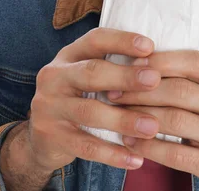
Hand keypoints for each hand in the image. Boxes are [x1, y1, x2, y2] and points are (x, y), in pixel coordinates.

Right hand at [26, 28, 163, 171]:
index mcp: (69, 56)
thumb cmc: (80, 98)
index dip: (121, 41)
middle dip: (125, 76)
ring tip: (152, 127)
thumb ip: (115, 69)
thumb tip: (157, 67)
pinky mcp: (50, 136)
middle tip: (154, 80)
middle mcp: (54, 76)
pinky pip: (85, 146)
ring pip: (90, 112)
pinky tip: (136, 158)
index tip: (149, 46)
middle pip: (91, 72)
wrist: (41, 137)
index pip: (95, 40)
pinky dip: (112, 154)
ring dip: (124, 120)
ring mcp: (48, 107)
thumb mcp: (90, 77)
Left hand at [109, 51, 198, 190]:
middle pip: (179, 90)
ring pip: (174, 120)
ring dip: (139, 117)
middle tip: (113, 91)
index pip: (192, 61)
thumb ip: (193, 77)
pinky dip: (148, 146)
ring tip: (116, 115)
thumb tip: (142, 61)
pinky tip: (130, 142)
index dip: (159, 60)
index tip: (130, 64)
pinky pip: (174, 154)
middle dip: (140, 90)